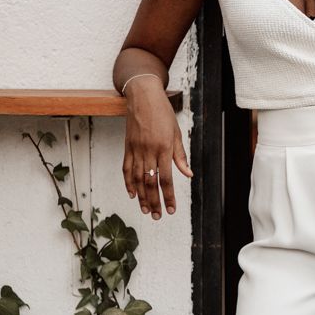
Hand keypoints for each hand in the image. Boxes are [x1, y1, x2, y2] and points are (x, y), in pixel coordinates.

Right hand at [121, 77, 191, 219]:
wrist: (143, 98)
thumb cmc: (163, 114)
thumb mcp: (176, 133)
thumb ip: (180, 156)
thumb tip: (188, 175)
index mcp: (164, 148)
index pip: (166, 178)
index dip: (169, 196)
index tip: (171, 209)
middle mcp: (149, 151)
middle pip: (151, 182)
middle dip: (154, 201)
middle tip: (158, 216)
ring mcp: (136, 149)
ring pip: (138, 178)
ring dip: (142, 196)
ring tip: (146, 210)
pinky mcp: (127, 147)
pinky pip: (126, 168)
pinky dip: (129, 182)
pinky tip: (132, 194)